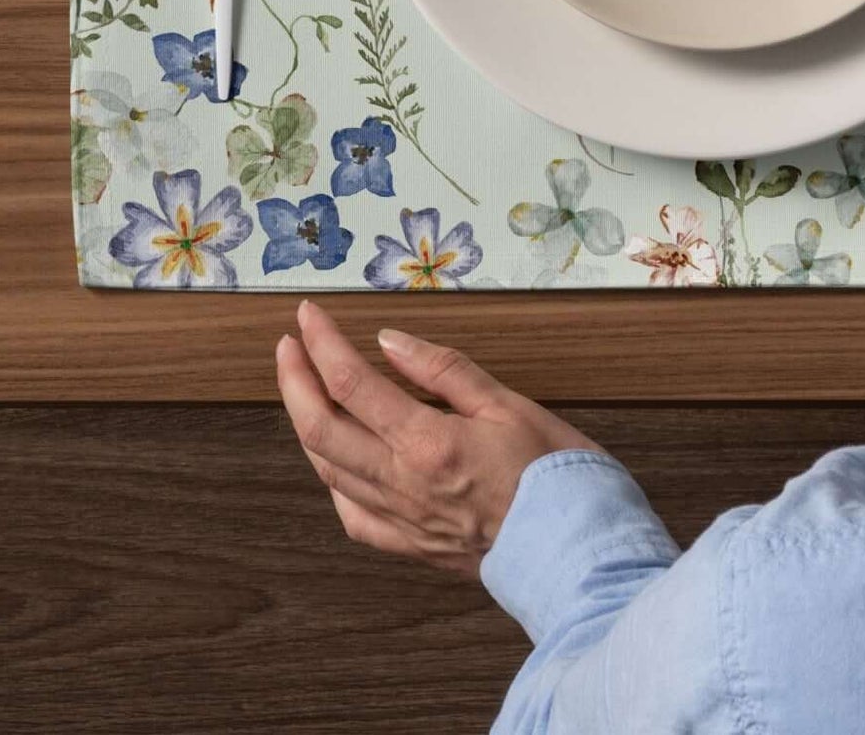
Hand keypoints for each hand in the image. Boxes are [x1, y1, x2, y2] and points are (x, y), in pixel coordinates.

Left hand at [276, 299, 602, 574]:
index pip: (352, 383)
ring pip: (327, 470)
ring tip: (303, 390)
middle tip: (288, 345)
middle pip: (320, 428)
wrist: (576, 551)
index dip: (323, 343)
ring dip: (306, 424)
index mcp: (426, 442)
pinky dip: (333, 480)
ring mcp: (400, 520)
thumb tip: (391, 342)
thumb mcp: (509, 403)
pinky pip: (352, 515)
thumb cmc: (554, 474)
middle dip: (294, 381)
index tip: (310, 315)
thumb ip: (445, 371)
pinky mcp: (410, 546)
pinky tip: (336, 463)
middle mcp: (401, 484)